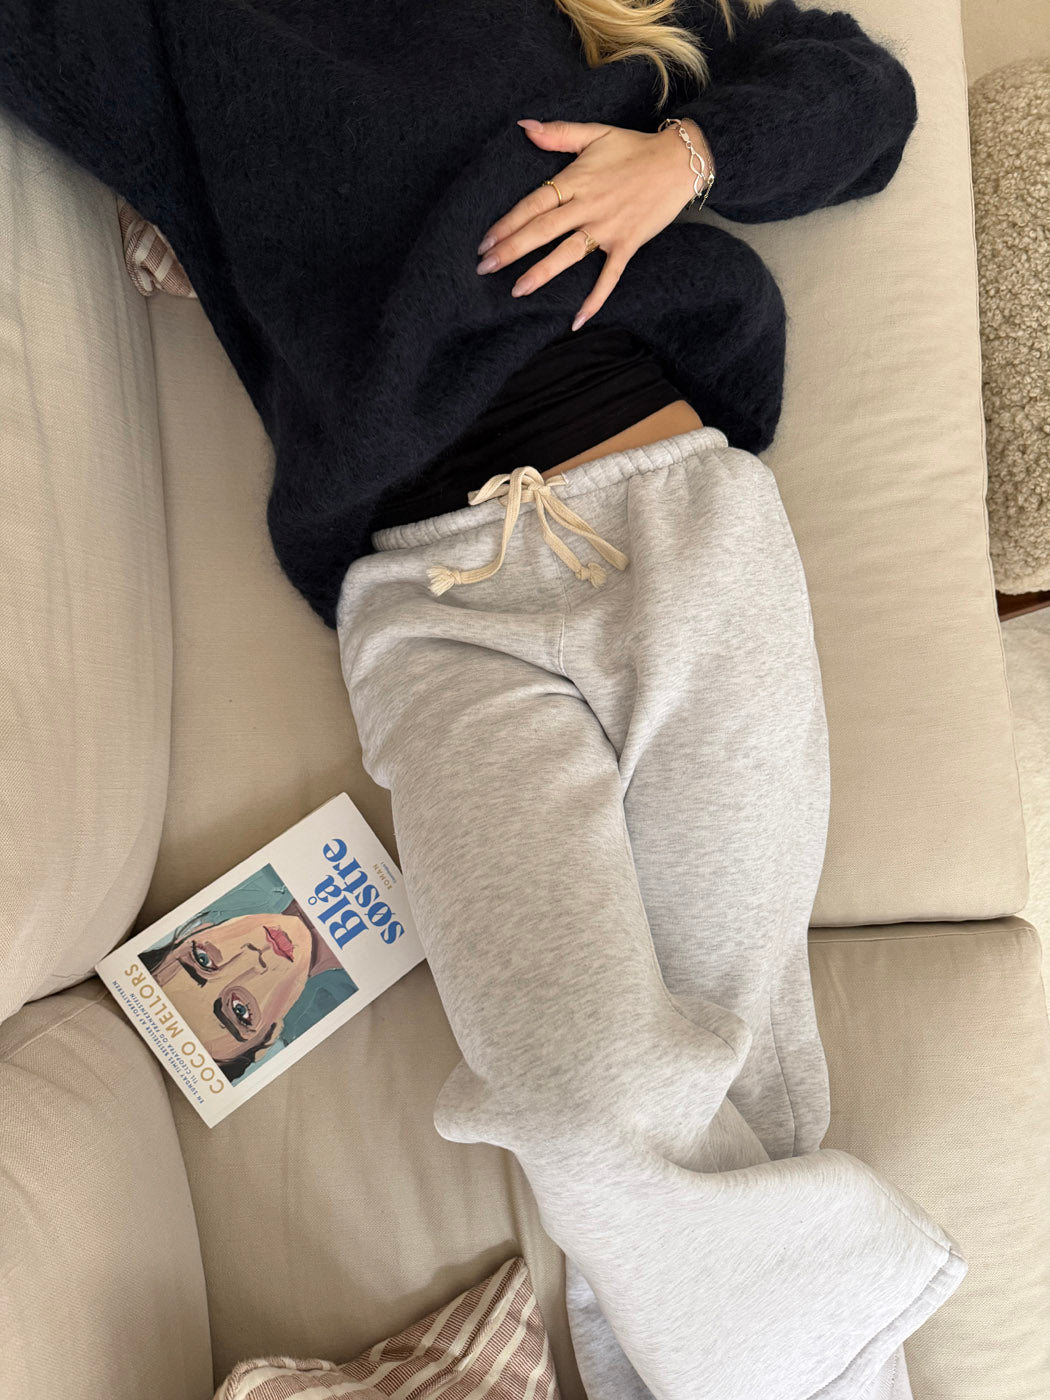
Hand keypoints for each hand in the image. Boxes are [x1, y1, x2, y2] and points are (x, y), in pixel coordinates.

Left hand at [476, 117, 710, 329]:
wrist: (680, 162)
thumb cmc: (635, 146)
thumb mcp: (595, 133)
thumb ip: (558, 133)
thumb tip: (524, 126)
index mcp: (576, 180)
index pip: (534, 203)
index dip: (508, 223)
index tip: (485, 241)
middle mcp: (588, 206)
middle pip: (542, 230)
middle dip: (512, 250)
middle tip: (484, 268)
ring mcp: (607, 228)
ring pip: (568, 254)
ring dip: (542, 273)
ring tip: (517, 290)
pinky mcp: (627, 244)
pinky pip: (609, 276)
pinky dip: (595, 299)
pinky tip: (577, 320)